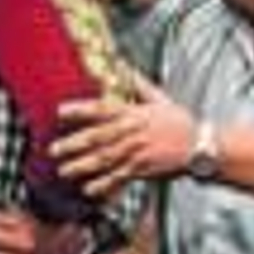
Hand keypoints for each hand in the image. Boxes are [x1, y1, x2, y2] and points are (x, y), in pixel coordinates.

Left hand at [50, 84, 197, 200]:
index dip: (81, 110)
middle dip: (74, 144)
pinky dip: (103, 185)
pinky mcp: (141, 171)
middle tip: (53, 148)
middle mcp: (131, 134)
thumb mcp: (159, 97)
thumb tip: (122, 64)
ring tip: (63, 170)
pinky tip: (88, 189)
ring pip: (104, 161)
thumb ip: (138, 82)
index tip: (60, 111)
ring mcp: (135, 154)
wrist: (200, 146)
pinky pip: (119, 179)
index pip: (102, 110)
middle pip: (98, 139)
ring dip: (82, 166)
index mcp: (134, 113)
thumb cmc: (178, 121)